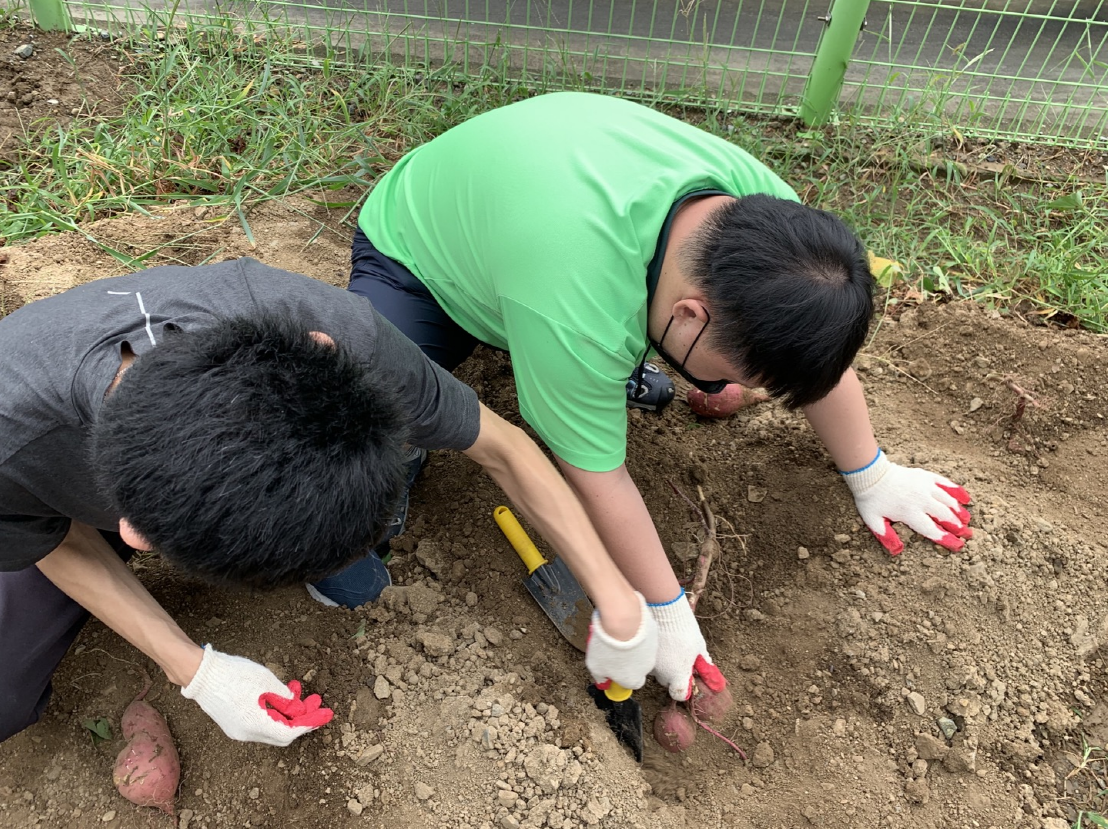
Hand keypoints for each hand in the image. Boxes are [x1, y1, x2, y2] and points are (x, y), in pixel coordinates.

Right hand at [181, 645, 332, 745]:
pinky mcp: (233, 724)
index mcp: (255, 724)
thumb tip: (298, 710)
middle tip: (315, 701)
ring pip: (271, 728)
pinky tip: (280, 695)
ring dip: (288, 713)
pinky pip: (259, 723)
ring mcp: (238, 731)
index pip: (290, 732)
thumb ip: (285, 699)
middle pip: (282, 734)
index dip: (309, 723)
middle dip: (301, 718)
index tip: (325, 713)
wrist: (200, 673)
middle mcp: (246, 733)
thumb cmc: (233, 674)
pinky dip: (274, 712)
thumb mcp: (266, 682)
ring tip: (298, 691)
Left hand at [585, 592, 656, 690]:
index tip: (611, 669)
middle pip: (637, 667)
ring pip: (641, 651)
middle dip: (626, 660)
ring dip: (631, 646)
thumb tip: (602, 681)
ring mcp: (652, 650)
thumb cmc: (608, 645)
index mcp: (632, 679)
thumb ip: (600, 676)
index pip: (631, 684)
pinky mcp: (654, 634)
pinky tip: (623, 625)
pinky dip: (636, 632)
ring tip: (616, 635)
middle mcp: (646, 668)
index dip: (621, 677)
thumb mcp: (595, 665)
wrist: (622, 619)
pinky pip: (645, 636)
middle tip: (612, 650)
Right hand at [649, 591, 725, 700]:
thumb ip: (704, 664)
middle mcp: (662, 674)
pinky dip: (655, 656)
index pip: (679, 694)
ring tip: (670, 648)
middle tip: (681, 658)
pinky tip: (660, 643)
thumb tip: (713, 676)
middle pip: (668, 682)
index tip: (689, 679)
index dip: (685, 689)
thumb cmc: (684, 629)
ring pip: (658, 671)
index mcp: (678, 675)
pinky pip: (649, 660)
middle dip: (674, 674)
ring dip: (664, 665)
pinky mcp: (642, 653)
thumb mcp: (699, 647)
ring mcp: (650, 664)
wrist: (663, 610)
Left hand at [842, 450, 972, 554]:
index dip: (947, 540)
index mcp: (909, 513)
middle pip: (945, 516)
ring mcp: (925, 486)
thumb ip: (886, 536)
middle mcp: (921, 500)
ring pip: (948, 501)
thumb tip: (897, 552)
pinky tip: (966, 498)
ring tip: (966, 520)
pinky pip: (946, 483)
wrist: (871, 473)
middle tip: (968, 535)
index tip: (958, 546)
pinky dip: (957, 491)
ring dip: (959, 511)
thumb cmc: (871, 499)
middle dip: (958, 527)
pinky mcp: (926, 476)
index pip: (933, 530)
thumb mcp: (873, 521)